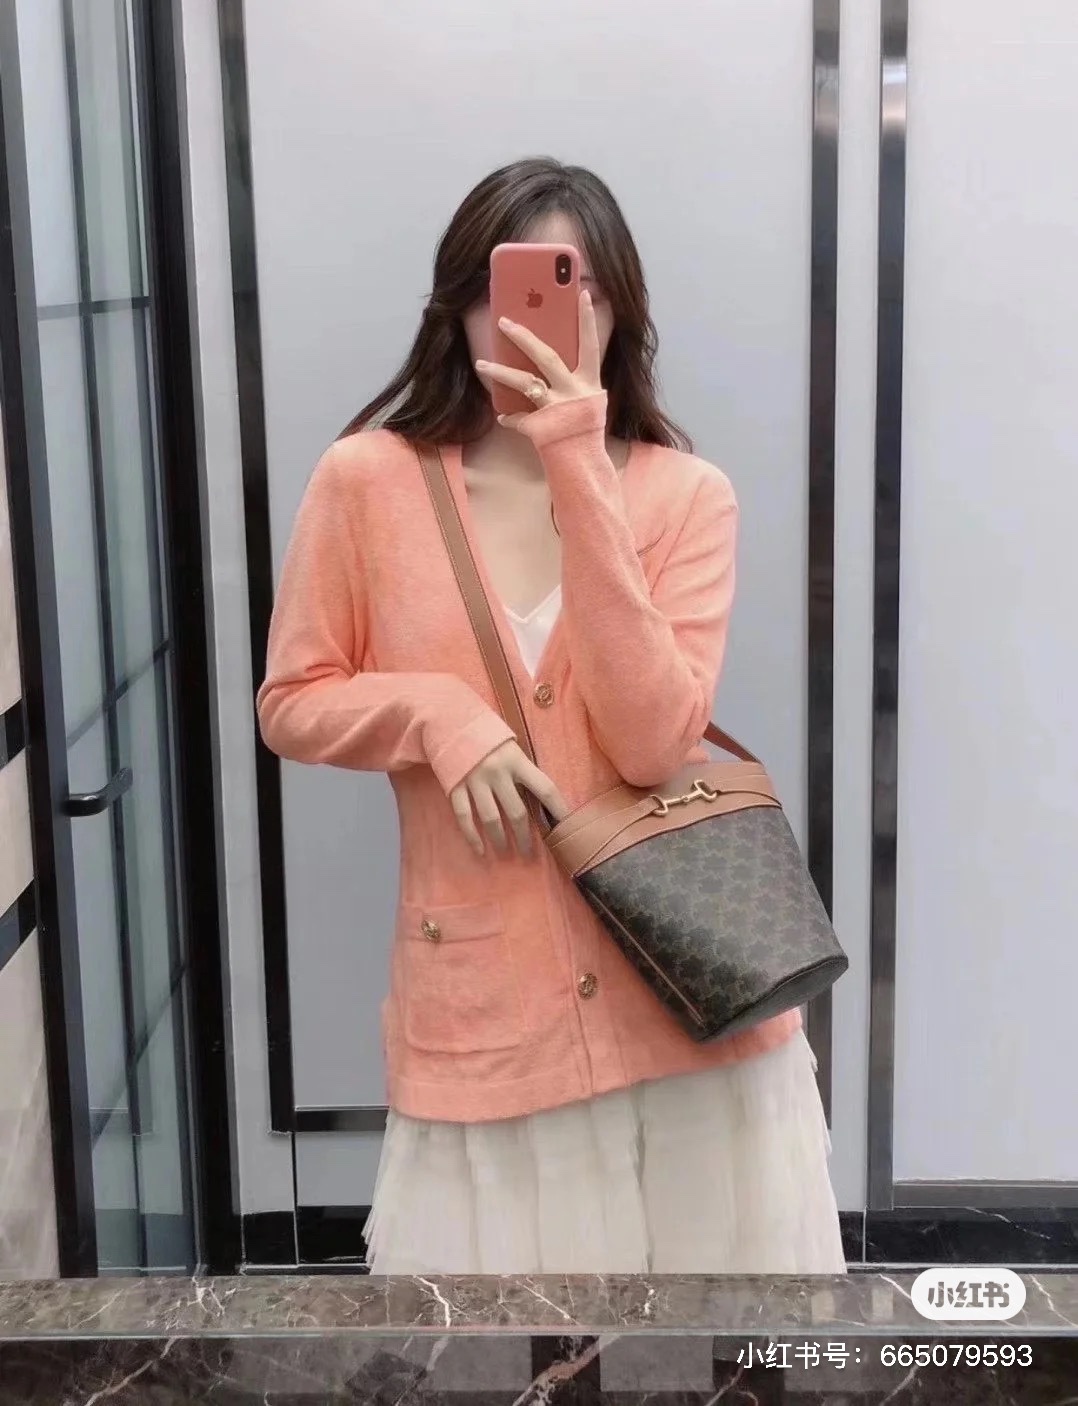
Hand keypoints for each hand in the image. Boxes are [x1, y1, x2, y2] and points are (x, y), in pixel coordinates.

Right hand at [448, 739, 568, 857]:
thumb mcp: (512, 747)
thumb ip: (523, 770)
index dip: (558, 809)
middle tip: (528, 853)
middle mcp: (497, 771)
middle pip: (516, 812)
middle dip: (524, 836)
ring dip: (499, 839)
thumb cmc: (488, 737)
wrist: (451, 722)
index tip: (565, 827)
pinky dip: (472, 836)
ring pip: (491, 818)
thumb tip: (540, 801)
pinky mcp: (454, 786)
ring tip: (505, 852)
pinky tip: (480, 850)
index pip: (545, 788)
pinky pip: (464, 816)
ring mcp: (474, 780)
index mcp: (517, 760)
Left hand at [475, 289, 603, 432]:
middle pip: (546, 357)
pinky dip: (509, 417)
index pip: (589, 345)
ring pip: (524, 384)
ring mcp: (556, 410)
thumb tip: (552, 352)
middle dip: (524, 338)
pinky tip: (501, 415)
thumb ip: (574, 376)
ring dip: (500, 373)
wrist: (584, 464)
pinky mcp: (541, 428)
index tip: (583, 294)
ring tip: (481, 363)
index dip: (588, 320)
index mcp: (589, 382)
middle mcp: (573, 392)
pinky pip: (518, 418)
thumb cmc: (584, 427)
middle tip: (503, 321)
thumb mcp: (588, 399)